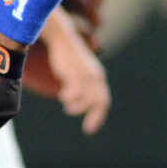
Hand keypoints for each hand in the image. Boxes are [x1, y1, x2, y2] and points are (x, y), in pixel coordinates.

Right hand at [41, 10, 110, 134]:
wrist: (63, 38)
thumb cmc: (68, 56)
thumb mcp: (78, 71)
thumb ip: (82, 83)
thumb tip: (76, 98)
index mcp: (98, 78)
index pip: (104, 100)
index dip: (98, 115)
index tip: (90, 128)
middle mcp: (95, 77)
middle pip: (100, 102)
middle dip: (95, 118)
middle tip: (88, 129)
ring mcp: (85, 75)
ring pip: (87, 99)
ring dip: (77, 107)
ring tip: (68, 107)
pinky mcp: (74, 73)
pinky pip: (75, 92)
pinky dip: (69, 98)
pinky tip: (62, 96)